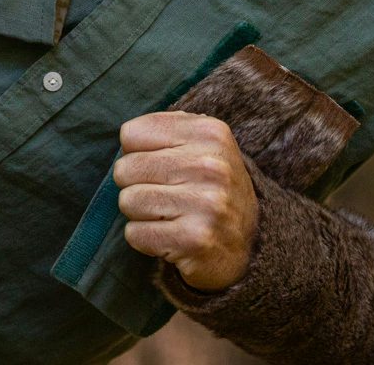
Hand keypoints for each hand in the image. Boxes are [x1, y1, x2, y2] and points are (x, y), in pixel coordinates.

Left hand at [114, 110, 258, 291]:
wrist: (249, 244)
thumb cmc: (211, 189)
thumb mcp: (202, 146)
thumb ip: (166, 130)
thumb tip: (127, 138)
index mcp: (210, 133)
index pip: (131, 134)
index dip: (137, 153)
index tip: (161, 167)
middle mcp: (211, 164)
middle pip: (125, 169)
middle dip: (136, 185)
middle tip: (164, 195)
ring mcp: (205, 202)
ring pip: (128, 201)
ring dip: (140, 214)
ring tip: (169, 215)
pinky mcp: (194, 238)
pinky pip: (134, 233)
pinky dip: (145, 239)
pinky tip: (171, 236)